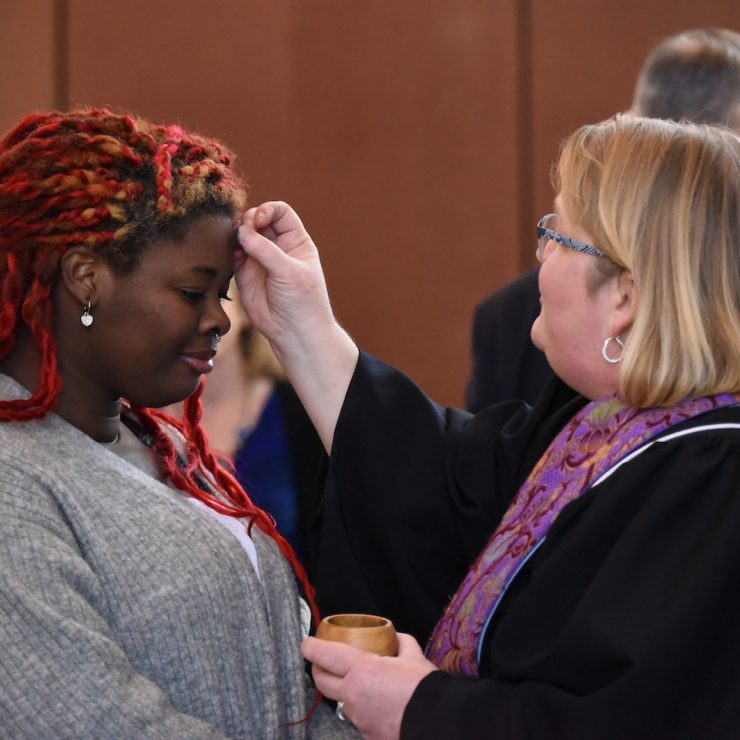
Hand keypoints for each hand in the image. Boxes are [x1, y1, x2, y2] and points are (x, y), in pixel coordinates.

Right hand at [234, 201, 334, 349]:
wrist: (294, 332)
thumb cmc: (302, 301)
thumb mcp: (289, 271)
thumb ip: (265, 250)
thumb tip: (242, 232)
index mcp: (296, 241)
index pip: (280, 212)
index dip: (268, 210)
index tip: (260, 221)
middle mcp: (278, 247)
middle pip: (258, 220)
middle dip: (249, 221)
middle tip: (247, 234)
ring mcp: (260, 260)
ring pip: (243, 235)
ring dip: (238, 235)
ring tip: (239, 246)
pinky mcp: (245, 274)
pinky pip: (233, 254)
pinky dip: (229, 251)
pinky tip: (233, 256)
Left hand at [301, 633, 437, 739]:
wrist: (438, 722)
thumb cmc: (424, 687)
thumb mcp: (414, 656)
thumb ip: (401, 643)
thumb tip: (396, 637)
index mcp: (361, 670)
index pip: (325, 656)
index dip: (311, 648)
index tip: (306, 643)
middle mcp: (352, 695)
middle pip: (322, 682)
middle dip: (318, 670)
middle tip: (323, 662)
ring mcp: (358, 719)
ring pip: (341, 702)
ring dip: (344, 692)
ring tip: (359, 685)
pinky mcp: (367, 736)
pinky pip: (359, 719)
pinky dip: (364, 710)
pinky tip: (378, 706)